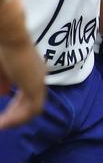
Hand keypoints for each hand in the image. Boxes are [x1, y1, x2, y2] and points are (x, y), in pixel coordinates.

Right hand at [0, 0, 45, 128]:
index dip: (15, 105)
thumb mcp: (1, 68)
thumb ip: (3, 80)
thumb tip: (4, 94)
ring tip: (2, 126)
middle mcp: (38, 76)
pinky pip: (32, 109)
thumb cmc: (2, 47)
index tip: (4, 113)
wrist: (10, 36)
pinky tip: (4, 123)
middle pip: (31, 102)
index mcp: (31, 70)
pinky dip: (18, 118)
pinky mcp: (36, 86)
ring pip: (32, 108)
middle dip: (15, 114)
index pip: (27, 92)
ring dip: (17, 119)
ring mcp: (39, 81)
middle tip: (2, 124)